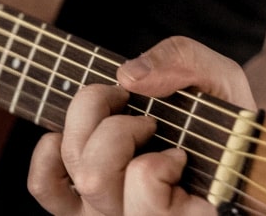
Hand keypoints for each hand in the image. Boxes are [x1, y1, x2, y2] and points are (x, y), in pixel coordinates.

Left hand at [27, 36, 256, 214]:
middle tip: (145, 120)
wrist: (213, 136)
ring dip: (88, 130)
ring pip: (76, 176)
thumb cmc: (220, 113)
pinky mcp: (81, 206)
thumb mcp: (220, 77)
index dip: (157, 162)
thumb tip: (128, 77)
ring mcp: (108, 214)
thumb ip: (184, 64)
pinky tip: (70, 134)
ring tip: (117, 118)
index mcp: (192, 210)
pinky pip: (46, 187)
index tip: (178, 148)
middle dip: (116, 130)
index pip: (147, 191)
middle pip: (95, 179)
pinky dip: (48, 154)